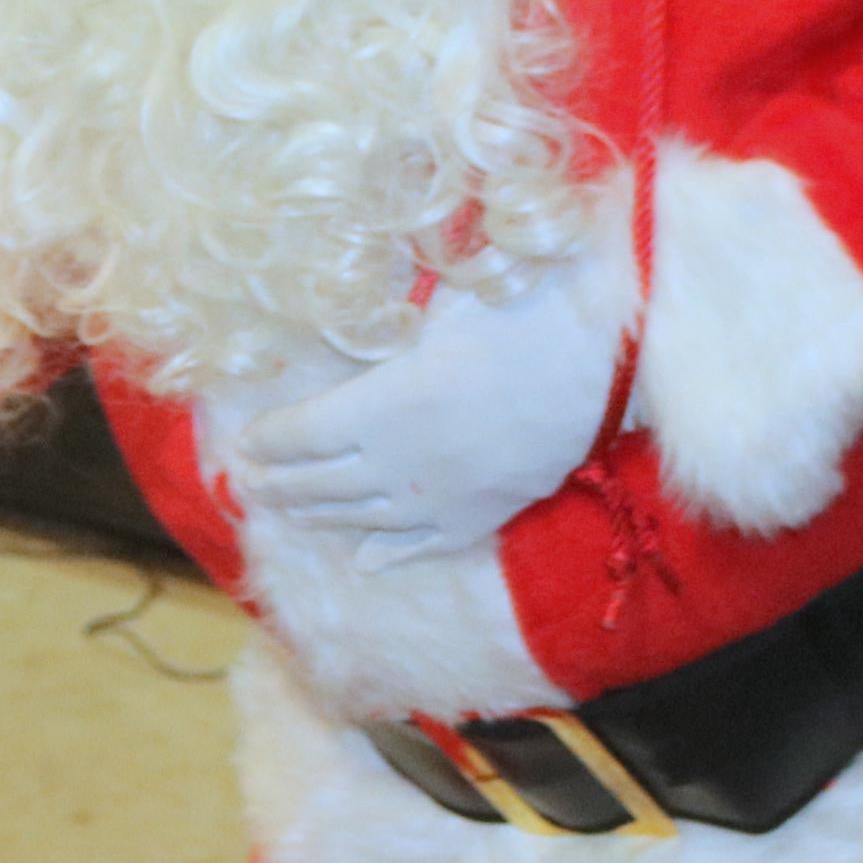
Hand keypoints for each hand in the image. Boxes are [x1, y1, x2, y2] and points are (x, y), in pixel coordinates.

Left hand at [236, 251, 629, 573]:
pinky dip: (390, 552)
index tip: (246, 444)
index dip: (269, 441)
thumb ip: (392, 324)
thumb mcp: (441, 304)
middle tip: (248, 484)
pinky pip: (426, 543)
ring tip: (288, 512)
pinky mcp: (487, 513)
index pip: (303, 433)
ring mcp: (445, 496)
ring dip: (320, 516)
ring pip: (364, 518)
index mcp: (385, 403)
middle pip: (322, 482)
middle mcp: (404, 461)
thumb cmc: (525, 310)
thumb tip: (359, 319)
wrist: (616, 355)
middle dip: (280, 484)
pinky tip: (365, 559)